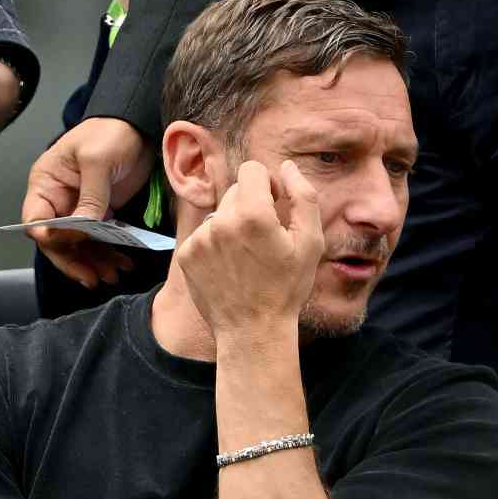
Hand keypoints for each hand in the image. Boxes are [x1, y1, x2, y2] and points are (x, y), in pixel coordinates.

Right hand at [21, 117, 153, 286]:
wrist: (139, 127)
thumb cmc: (111, 133)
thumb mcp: (98, 160)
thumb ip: (91, 195)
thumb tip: (84, 229)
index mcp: (46, 184)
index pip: (37, 220)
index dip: (53, 238)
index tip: (75, 243)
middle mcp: (58, 200)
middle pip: (58, 241)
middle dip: (75, 260)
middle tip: (94, 278)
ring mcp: (79, 209)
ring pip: (79, 245)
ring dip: (94, 262)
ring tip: (113, 276)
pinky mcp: (102, 213)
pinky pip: (100, 240)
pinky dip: (109, 253)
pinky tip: (123, 264)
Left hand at [176, 160, 323, 338]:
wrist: (252, 331)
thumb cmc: (287, 289)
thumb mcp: (311, 243)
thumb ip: (304, 197)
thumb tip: (288, 167)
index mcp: (253, 215)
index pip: (252, 170)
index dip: (268, 184)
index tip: (275, 206)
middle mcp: (221, 221)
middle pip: (235, 190)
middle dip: (251, 206)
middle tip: (264, 239)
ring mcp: (200, 238)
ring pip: (219, 213)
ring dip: (233, 226)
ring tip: (247, 258)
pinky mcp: (186, 254)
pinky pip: (204, 234)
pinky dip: (216, 245)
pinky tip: (230, 268)